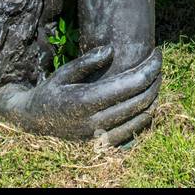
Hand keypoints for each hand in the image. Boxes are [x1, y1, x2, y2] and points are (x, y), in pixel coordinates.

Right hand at [0, 46, 161, 145]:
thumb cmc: (52, 92)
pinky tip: (147, 100)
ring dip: (154, 97)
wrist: (35, 122)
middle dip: (155, 80)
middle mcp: (94, 122)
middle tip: (159, 64)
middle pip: (140, 101)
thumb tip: (111, 50)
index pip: (131, 84)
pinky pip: (134, 132)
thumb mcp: (63, 73)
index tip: (157, 54)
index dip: (149, 68)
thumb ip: (86, 62)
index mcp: (85, 101)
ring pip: (141, 118)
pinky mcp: (103, 145)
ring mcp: (100, 137)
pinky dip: (145, 116)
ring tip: (156, 79)